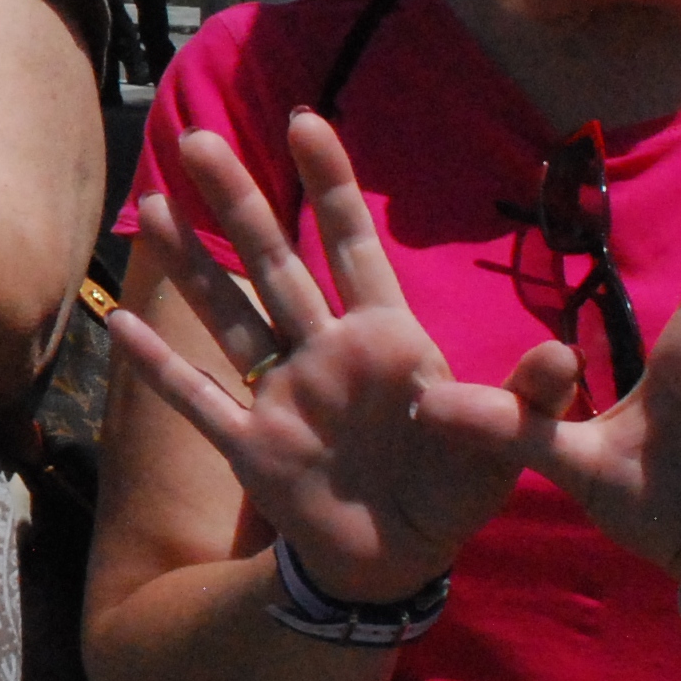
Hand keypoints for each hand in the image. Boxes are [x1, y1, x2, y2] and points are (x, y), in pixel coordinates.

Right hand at [110, 113, 564, 602]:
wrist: (400, 561)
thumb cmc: (454, 490)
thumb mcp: (503, 444)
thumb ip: (525, 397)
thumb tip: (561, 354)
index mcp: (385, 340)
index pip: (353, 246)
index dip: (330, 184)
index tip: (303, 119)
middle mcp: (324, 352)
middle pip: (275, 262)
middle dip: (238, 201)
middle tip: (197, 137)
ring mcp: (282, 395)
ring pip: (229, 315)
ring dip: (190, 264)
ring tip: (153, 204)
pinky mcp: (252, 447)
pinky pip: (199, 402)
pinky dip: (161, 368)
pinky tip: (119, 327)